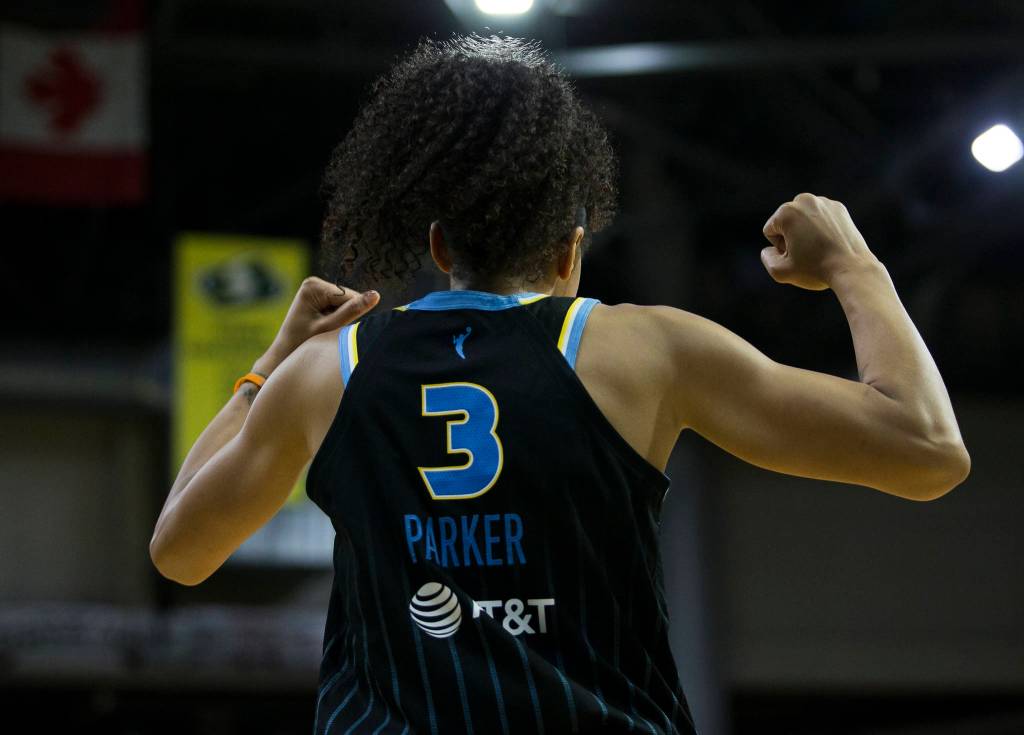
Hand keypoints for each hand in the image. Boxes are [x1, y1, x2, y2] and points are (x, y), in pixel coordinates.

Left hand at [254, 277, 379, 374]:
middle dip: (345, 316)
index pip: (349, 297)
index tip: (331, 329)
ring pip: (347, 303)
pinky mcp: (320, 297)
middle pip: (348, 298)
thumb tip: (376, 295)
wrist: (284, 353)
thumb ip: (353, 311)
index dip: (348, 315)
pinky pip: (340, 306)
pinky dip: (337, 318)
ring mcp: (316, 289)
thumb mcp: (330, 328)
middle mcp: (314, 283)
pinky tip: (324, 326)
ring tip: (325, 330)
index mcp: (313, 286)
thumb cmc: (303, 343)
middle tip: (328, 331)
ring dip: (341, 318)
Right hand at [760, 193, 879, 290]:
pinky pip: (820, 218)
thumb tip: (770, 249)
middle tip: (808, 252)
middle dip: (791, 237)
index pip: (770, 231)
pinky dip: (821, 229)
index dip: (779, 248)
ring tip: (820, 248)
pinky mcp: (839, 208)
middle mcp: (804, 200)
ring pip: (803, 219)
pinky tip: (830, 243)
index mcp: (786, 211)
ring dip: (806, 232)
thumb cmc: (815, 269)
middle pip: (786, 222)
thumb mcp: (780, 271)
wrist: (851, 268)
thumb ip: (767, 258)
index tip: (796, 255)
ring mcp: (824, 202)